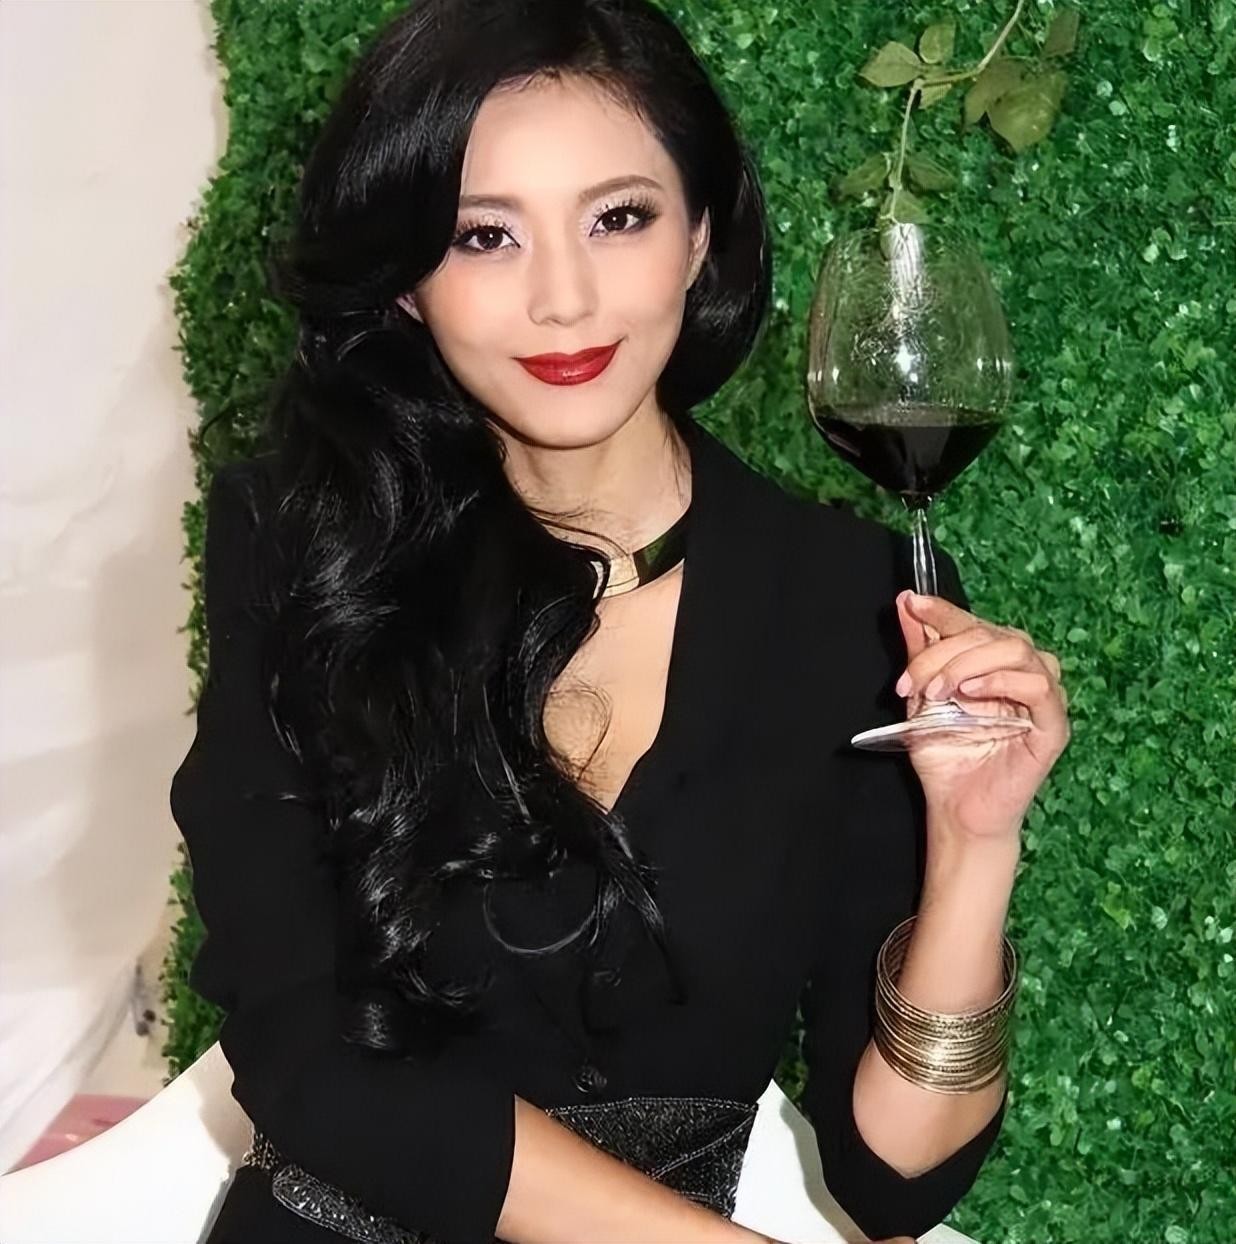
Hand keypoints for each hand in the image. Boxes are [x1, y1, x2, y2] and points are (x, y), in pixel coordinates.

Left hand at [893, 589, 1070, 843]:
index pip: (975, 624)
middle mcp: (1024, 672)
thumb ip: (920, 652)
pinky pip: (1040, 687)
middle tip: (913, 681)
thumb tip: (906, 603)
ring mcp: (1043, 698)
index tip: (912, 603)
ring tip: (939, 692)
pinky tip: (972, 693)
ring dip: (969, 663)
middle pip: (993, 634)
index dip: (945, 610)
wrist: (955, 809)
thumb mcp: (921, 697)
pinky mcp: (1053, 727)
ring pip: (1018, 650)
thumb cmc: (945, 756)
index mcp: (994, 663)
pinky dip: (1003, 681)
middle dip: (944, 651)